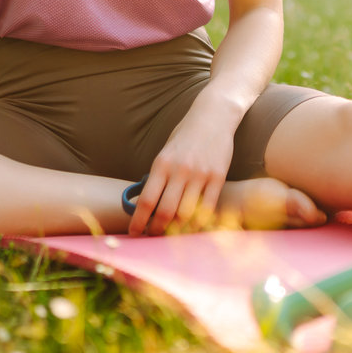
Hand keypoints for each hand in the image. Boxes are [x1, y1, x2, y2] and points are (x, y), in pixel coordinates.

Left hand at [128, 107, 235, 235]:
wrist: (213, 116)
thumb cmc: (185, 137)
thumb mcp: (165, 153)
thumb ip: (158, 177)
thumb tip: (146, 206)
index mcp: (162, 164)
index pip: (146, 200)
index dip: (138, 221)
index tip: (133, 234)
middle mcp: (180, 170)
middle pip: (165, 212)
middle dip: (156, 229)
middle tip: (153, 236)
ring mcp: (200, 175)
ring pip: (186, 214)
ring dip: (177, 229)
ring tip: (172, 234)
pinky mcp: (218, 177)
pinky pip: (207, 208)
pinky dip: (198, 222)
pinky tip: (192, 226)